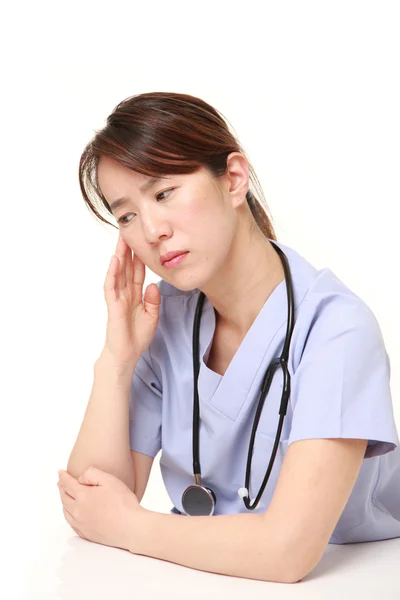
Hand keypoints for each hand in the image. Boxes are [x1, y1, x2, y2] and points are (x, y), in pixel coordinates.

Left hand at [57, 466, 142, 550]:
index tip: (60, 472)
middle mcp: (78, 511)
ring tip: (65, 496)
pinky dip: (69, 516)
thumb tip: (80, 479)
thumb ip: (91, 474)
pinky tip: (72, 514)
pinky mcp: (87, 534)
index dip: (63, 477)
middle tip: (60, 483)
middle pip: (64, 498)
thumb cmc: (123, 503)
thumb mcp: (109, 479)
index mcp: (82, 496)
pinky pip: (72, 524)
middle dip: (61, 488)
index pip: (67, 484)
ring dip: (63, 502)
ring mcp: (81, 524)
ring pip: (66, 512)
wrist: (131, 528)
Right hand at [103, 234, 160, 367]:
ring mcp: (118, 297)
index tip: (143, 241)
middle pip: (127, 267)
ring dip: (120, 255)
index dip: (140, 257)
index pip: (138, 271)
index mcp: (135, 294)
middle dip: (129, 250)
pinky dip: (113, 272)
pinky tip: (115, 260)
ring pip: (118, 272)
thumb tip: (153, 284)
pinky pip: (111, 285)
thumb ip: (153, 300)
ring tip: (122, 239)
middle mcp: (125, 293)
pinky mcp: (112, 304)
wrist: (126, 354)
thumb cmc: (137, 336)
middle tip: (130, 230)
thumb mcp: (152, 316)